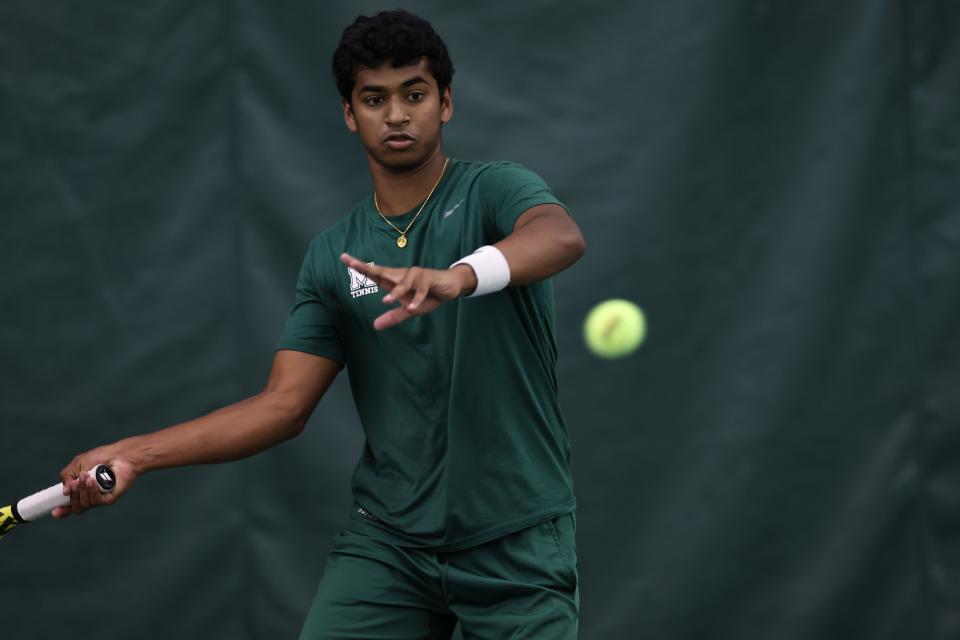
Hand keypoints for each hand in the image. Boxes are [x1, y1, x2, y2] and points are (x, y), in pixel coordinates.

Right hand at [52, 444, 138, 517]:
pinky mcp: (109, 498)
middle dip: (73, 496)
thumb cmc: (100, 457)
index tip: (54, 512)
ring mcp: (100, 498)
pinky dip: (91, 491)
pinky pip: (96, 501)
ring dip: (82, 490)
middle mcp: (90, 497)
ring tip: (86, 475)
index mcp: (80, 490)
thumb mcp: (77, 464)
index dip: (62, 511)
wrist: (119, 455)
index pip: (69, 505)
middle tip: (74, 482)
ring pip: (84, 505)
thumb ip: (66, 476)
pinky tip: (93, 481)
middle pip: (76, 507)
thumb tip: (65, 493)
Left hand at [340, 253, 476, 329]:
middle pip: (382, 271)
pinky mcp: (428, 279)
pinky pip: (421, 290)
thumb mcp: (409, 309)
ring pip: (402, 283)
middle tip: (351, 263)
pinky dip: (417, 299)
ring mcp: (415, 276)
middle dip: (366, 267)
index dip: (360, 266)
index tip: (344, 258)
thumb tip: (375, 326)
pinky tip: (412, 307)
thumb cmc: (429, 295)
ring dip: (395, 292)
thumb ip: (393, 317)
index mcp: (395, 281)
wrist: (451, 286)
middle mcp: (402, 275)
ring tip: (387, 301)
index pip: (374, 273)